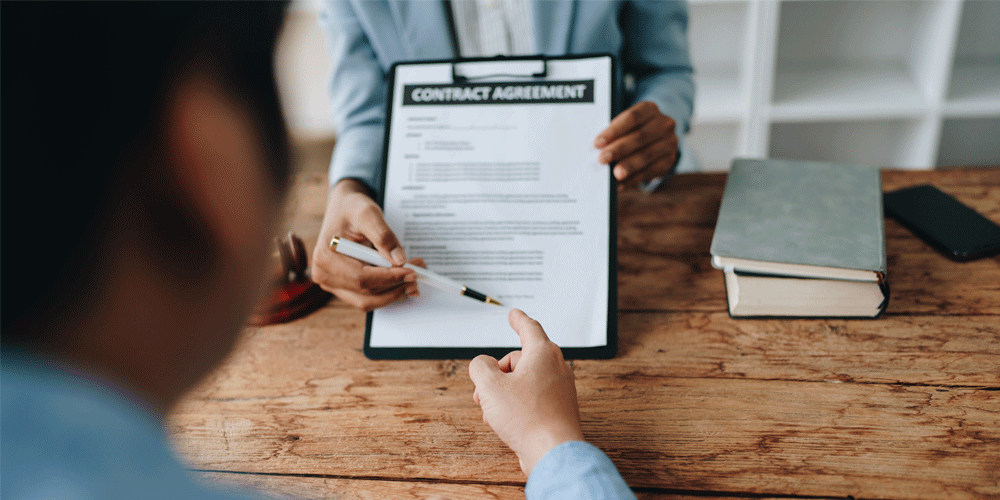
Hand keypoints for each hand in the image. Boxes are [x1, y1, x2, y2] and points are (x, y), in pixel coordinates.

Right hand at [311, 179, 421, 310]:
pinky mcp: (343, 288)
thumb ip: (383, 236)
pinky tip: (402, 283)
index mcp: (325, 257)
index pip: (361, 277)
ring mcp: (332, 284)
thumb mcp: (368, 213)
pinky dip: (387, 293)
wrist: (344, 210)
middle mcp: (324, 275)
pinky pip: (367, 298)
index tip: (412, 271)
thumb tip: (399, 260)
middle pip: (365, 293)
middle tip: (418, 274)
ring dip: (394, 293)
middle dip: (396, 286)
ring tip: (413, 280)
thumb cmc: (352, 209)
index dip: (389, 277)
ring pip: (368, 301)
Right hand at [468, 309, 583, 475]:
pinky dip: (517, 405)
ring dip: (504, 393)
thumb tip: (483, 365)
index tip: (514, 314)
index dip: (518, 320)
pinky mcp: (559, 409)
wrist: (553, 452)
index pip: (529, 328)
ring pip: (525, 382)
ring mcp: (560, 389)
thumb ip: (480, 367)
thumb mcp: (490, 386)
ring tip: (492, 411)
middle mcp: (556, 368)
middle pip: (520, 360)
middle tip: (482, 389)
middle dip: (497, 373)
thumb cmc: (528, 418)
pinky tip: (506, 422)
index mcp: (543, 353)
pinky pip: (533, 398)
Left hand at [594, 101, 677, 187]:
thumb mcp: (626, 124)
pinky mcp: (669, 160)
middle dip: (619, 149)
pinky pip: (651, 171)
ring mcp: (669, 142)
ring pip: (647, 155)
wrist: (657, 137)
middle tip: (602, 159)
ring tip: (614, 174)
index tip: (597, 143)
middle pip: (640, 137)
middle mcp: (664, 123)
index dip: (614, 131)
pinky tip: (621, 184)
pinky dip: (634, 179)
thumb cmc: (633, 129)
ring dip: (629, 166)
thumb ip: (615, 133)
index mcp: (649, 109)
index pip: (632, 118)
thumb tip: (598, 150)